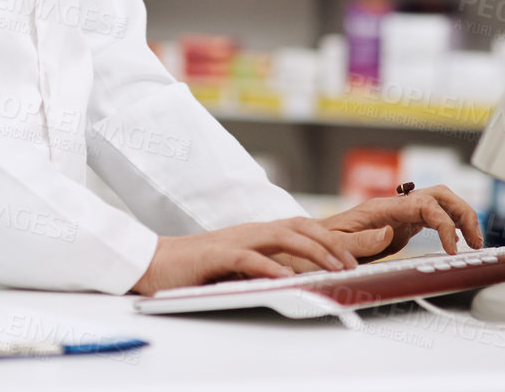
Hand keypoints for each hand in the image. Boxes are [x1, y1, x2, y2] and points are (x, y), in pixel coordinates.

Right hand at [130, 217, 379, 295]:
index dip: (329, 239)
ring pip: (281, 237)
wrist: (154, 262)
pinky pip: (249, 259)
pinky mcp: (217, 255)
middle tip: (350, 264)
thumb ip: (263, 267)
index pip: (300, 226)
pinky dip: (270, 267)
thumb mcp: (237, 266)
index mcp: (256, 232)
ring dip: (311, 252)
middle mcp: (249, 231)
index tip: (350, 258)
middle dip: (330, 244)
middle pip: (299, 227)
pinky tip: (286, 278)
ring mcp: (234, 240)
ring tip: (331, 269)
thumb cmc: (195, 268)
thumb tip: (295, 278)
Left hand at [321, 185, 483, 262]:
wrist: (314, 242)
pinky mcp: (403, 225)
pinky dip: (450, 227)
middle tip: (476, 241)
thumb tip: (388, 232)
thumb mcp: (335, 245)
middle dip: (463, 212)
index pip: (424, 205)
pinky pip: (433, 218)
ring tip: (475, 243)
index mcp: (382, 208)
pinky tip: (456, 244)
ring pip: (440, 203)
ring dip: (461, 218)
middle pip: (439, 195)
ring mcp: (400, 213)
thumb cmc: (321, 243)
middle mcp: (395, 206)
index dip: (444, 225)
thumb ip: (360, 241)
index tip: (452, 249)